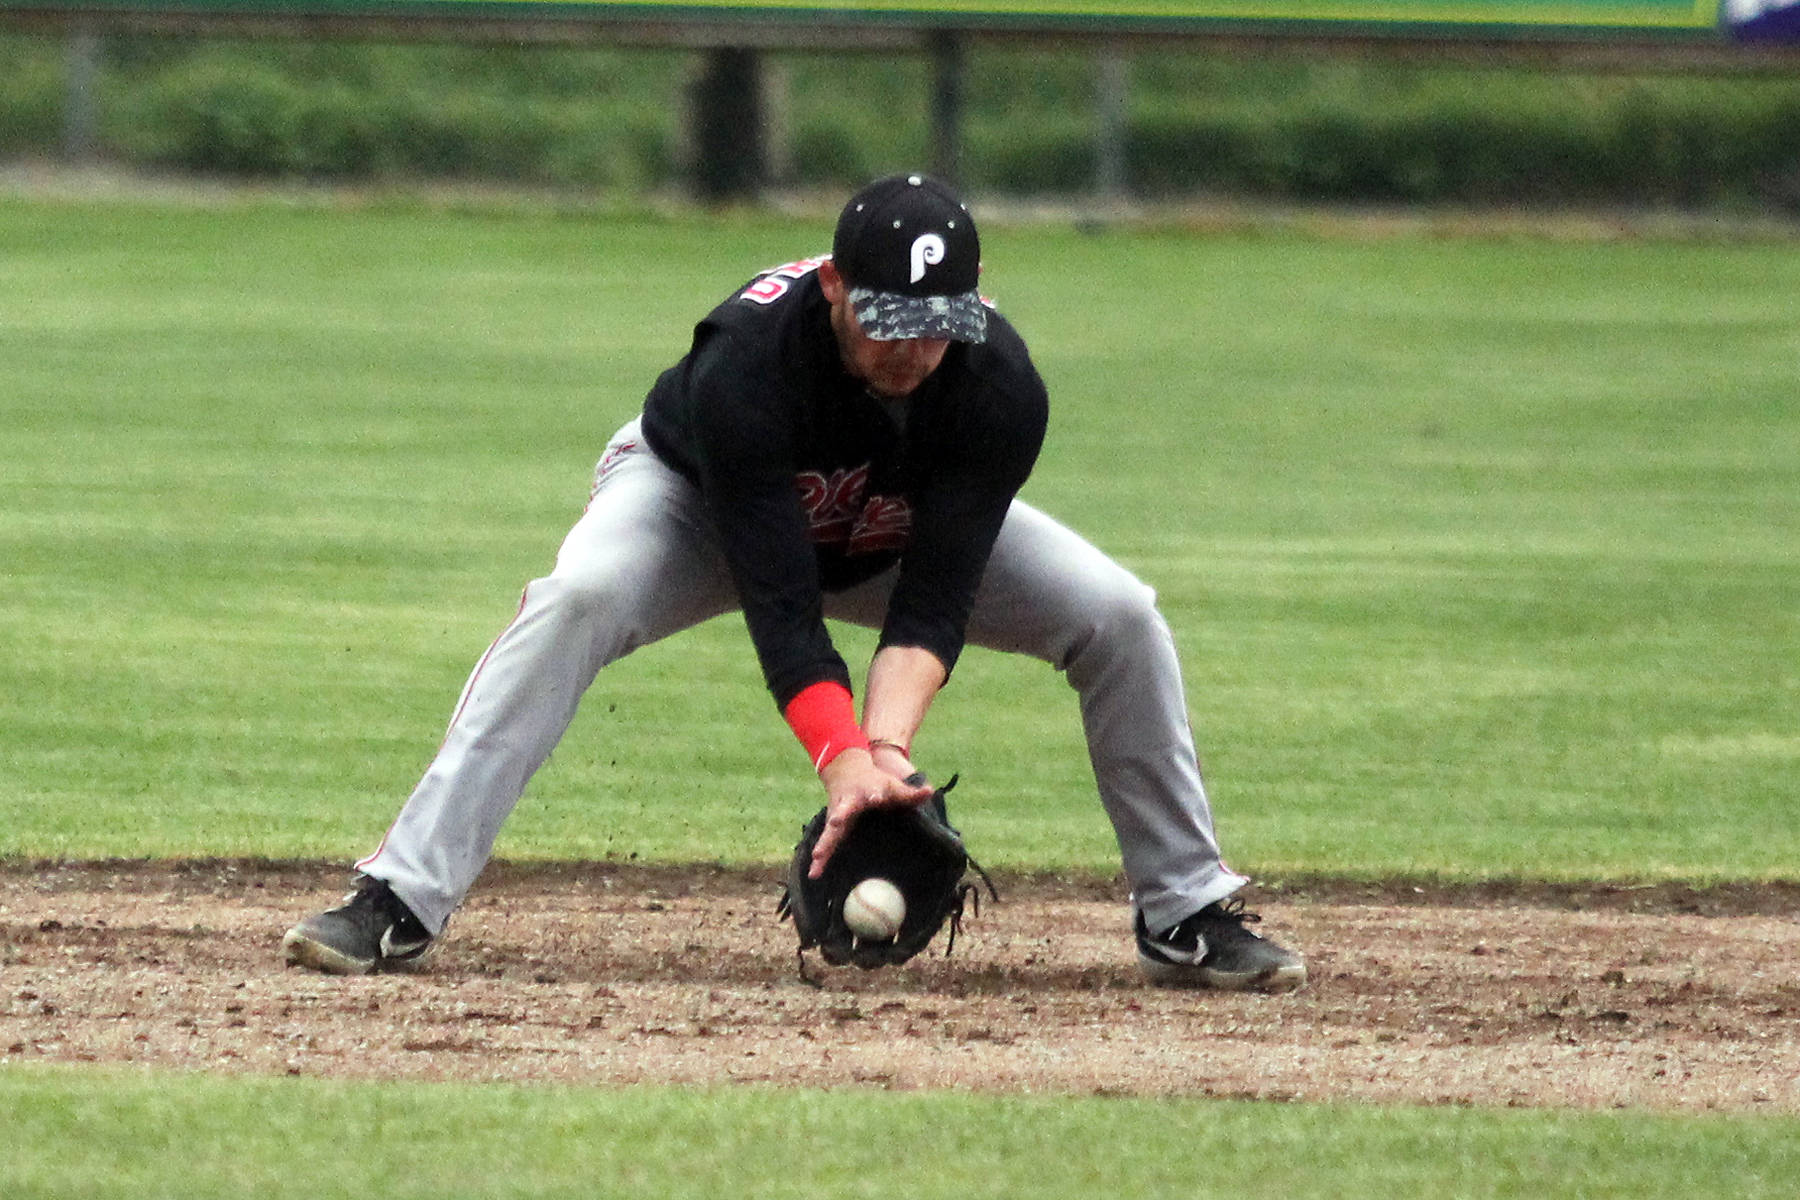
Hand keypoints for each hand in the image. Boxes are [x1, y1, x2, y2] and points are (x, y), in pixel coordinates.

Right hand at [809, 748, 933, 878]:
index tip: (875, 798)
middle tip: (835, 821)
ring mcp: (837, 814)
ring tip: (817, 857)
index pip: (873, 793)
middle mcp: (849, 803)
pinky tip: (814, 874)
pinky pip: (825, 843)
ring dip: (824, 844)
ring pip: (829, 830)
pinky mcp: (831, 826)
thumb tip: (930, 792)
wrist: (846, 770)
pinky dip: (820, 858)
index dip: (875, 795)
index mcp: (867, 792)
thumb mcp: (892, 785)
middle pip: (844, 810)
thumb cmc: (875, 782)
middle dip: (840, 816)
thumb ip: (910, 793)